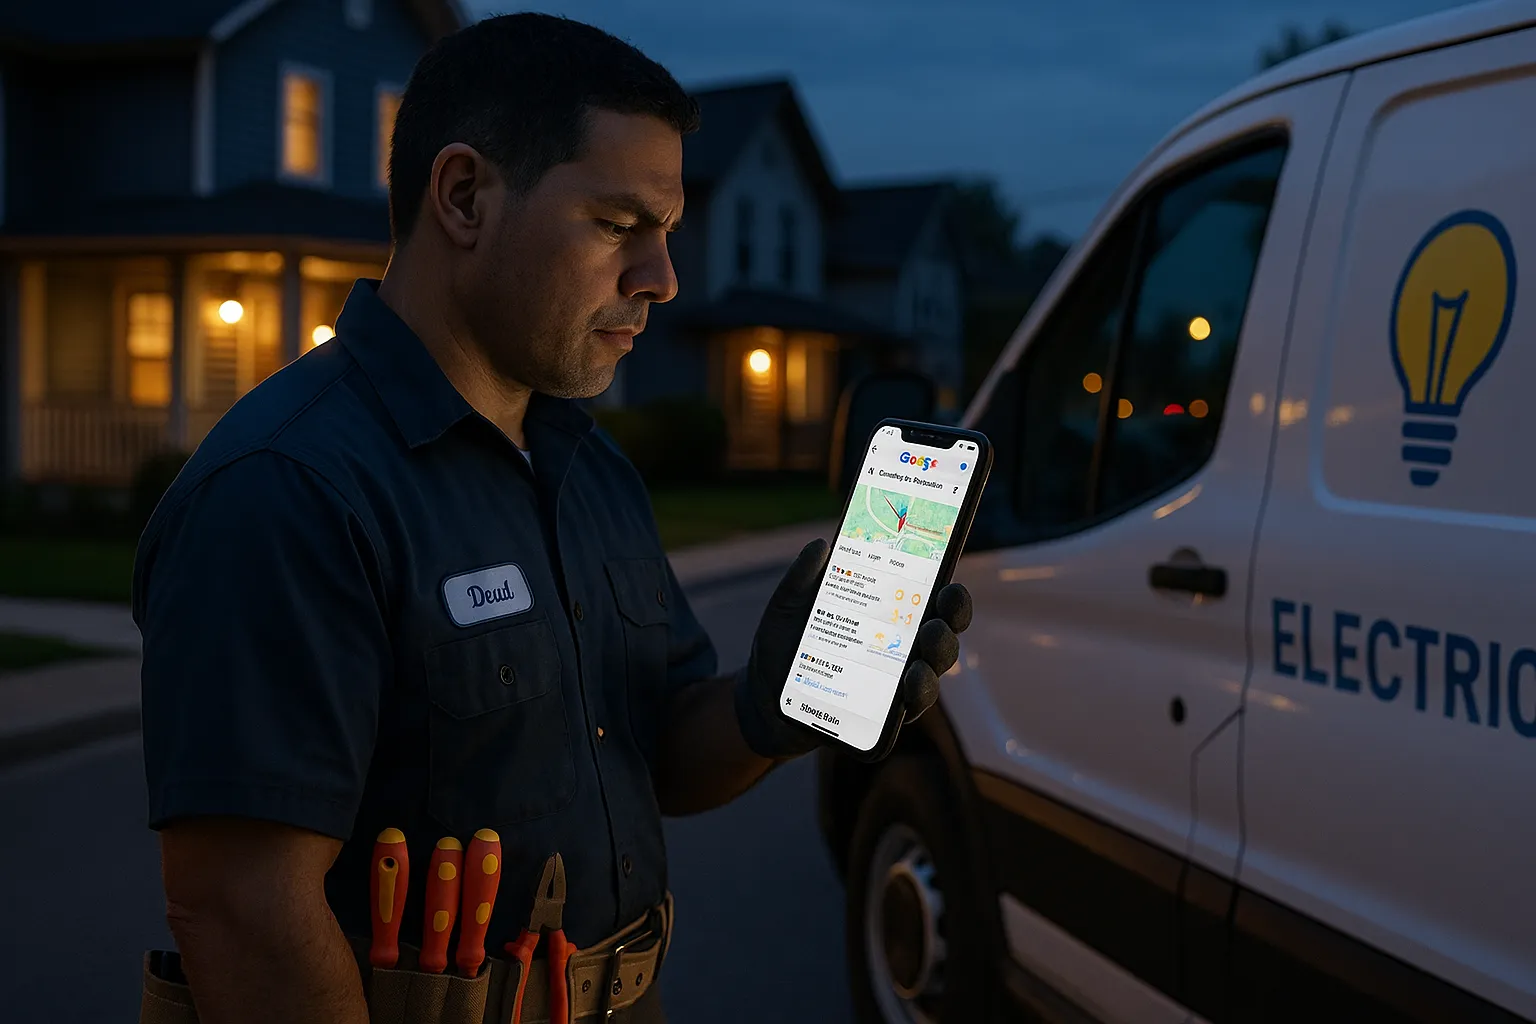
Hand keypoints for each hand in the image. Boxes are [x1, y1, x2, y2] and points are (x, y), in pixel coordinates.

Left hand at [734, 538, 973, 759]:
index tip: (949, 583)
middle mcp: (898, 651)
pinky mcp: (880, 718)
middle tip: (935, 620)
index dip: (949, 596)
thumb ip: (801, 577)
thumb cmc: (781, 645)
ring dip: (935, 663)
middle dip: (948, 627)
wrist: (760, 699)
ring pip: (932, 675)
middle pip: (940, 638)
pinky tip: (908, 686)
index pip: (930, 604)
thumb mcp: (786, 606)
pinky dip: (915, 697)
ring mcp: (892, 686)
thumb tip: (820, 545)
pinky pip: (908, 710)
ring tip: (922, 657)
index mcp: (885, 618)